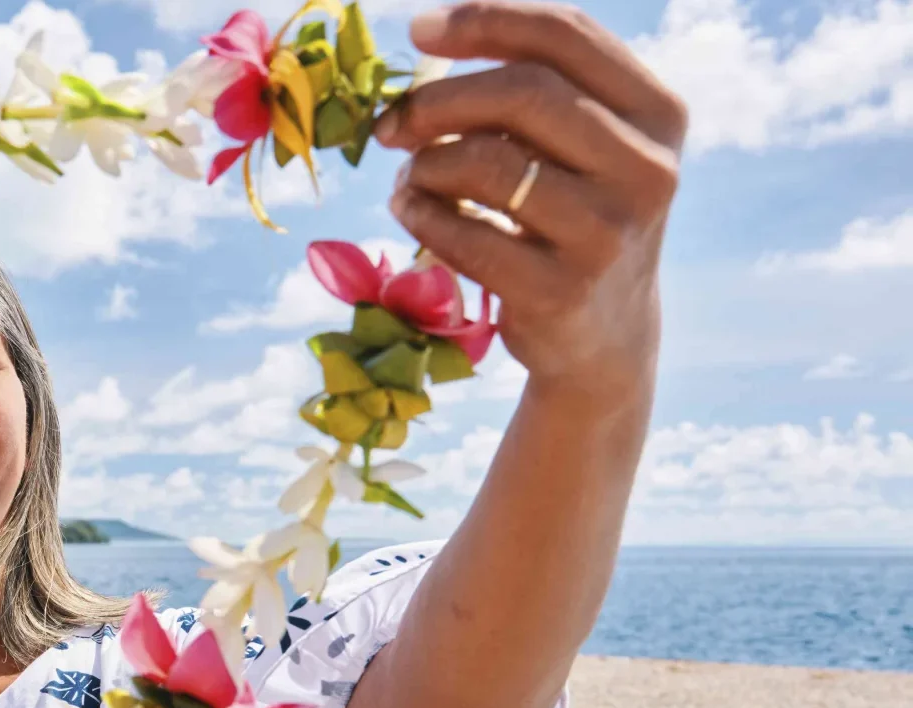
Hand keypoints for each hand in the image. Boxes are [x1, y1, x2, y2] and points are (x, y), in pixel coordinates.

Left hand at [375, 1, 686, 406]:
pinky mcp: (560, 291)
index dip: (485, 21)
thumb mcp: (585, 146)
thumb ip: (537, 90)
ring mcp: (606, 233)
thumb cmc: (574, 217)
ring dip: (426, 164)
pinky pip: (464, 234)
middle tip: (390, 123)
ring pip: (486, 163)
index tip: (417, 29)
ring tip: (411, 176)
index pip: (566, 36)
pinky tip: (412, 210)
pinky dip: (421, 214)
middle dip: (438, 100)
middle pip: (522, 93)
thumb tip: (433, 36)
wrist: (603, 335)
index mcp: (658, 113)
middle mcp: (647, 169)